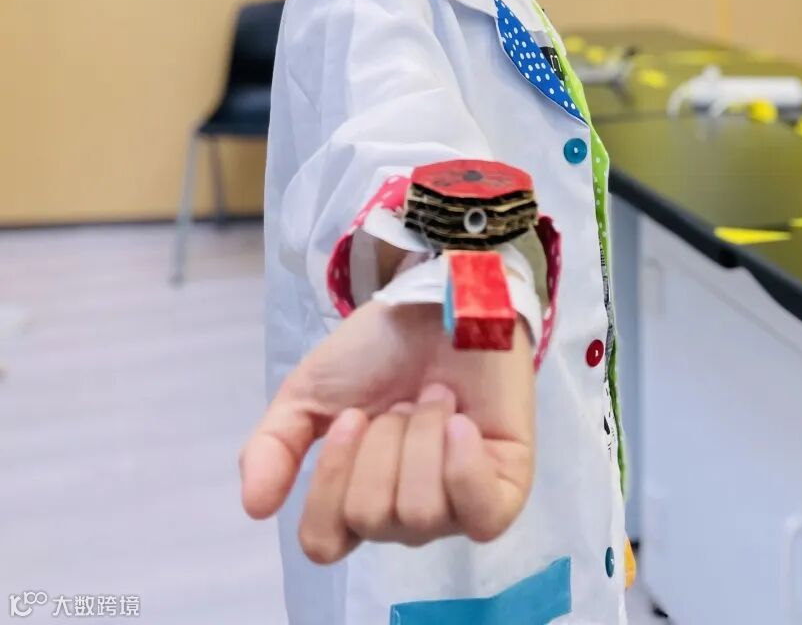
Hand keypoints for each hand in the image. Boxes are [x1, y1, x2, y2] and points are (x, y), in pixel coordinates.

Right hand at [239, 301, 534, 559]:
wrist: (441, 299)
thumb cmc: (380, 349)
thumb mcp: (310, 391)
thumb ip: (274, 446)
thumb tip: (255, 507)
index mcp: (355, 500)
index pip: (324, 542)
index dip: (331, 482)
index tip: (352, 416)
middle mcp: (403, 515)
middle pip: (371, 517)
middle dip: (384, 440)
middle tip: (403, 398)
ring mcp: (457, 507)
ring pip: (420, 512)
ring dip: (423, 434)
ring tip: (438, 395)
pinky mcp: (505, 489)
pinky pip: (481, 514)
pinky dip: (463, 466)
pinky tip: (460, 423)